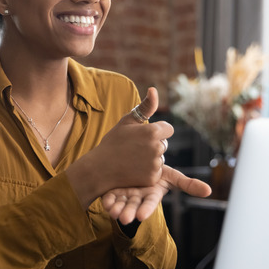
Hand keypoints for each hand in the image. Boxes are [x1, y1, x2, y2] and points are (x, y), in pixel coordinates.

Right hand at [65, 87, 173, 207]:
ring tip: (132, 158)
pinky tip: (134, 169)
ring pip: (160, 158)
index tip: (143, 134)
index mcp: (153, 131)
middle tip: (134, 147)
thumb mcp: (127, 121)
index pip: (168, 129)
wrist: (100, 168)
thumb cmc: (113, 141)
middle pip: (164, 144)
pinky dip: (148, 171)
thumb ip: (145, 106)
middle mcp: (157, 148)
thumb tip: (154, 89)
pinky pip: (156, 171)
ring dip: (151, 158)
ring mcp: (155, 164)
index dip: (157, 131)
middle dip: (154, 144)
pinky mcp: (153, 178)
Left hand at [102, 165, 211, 223]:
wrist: (137, 161)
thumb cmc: (157, 171)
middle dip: (129, 213)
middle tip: (124, 218)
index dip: (146, 209)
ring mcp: (126, 195)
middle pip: (134, 206)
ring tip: (113, 212)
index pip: (150, 203)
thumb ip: (188, 184)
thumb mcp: (172, 176)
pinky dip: (108, 201)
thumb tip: (209, 191)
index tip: (141, 217)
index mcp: (152, 193)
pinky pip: (110, 197)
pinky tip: (106, 202)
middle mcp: (138, 196)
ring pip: (121, 204)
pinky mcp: (114, 191)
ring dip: (117, 209)